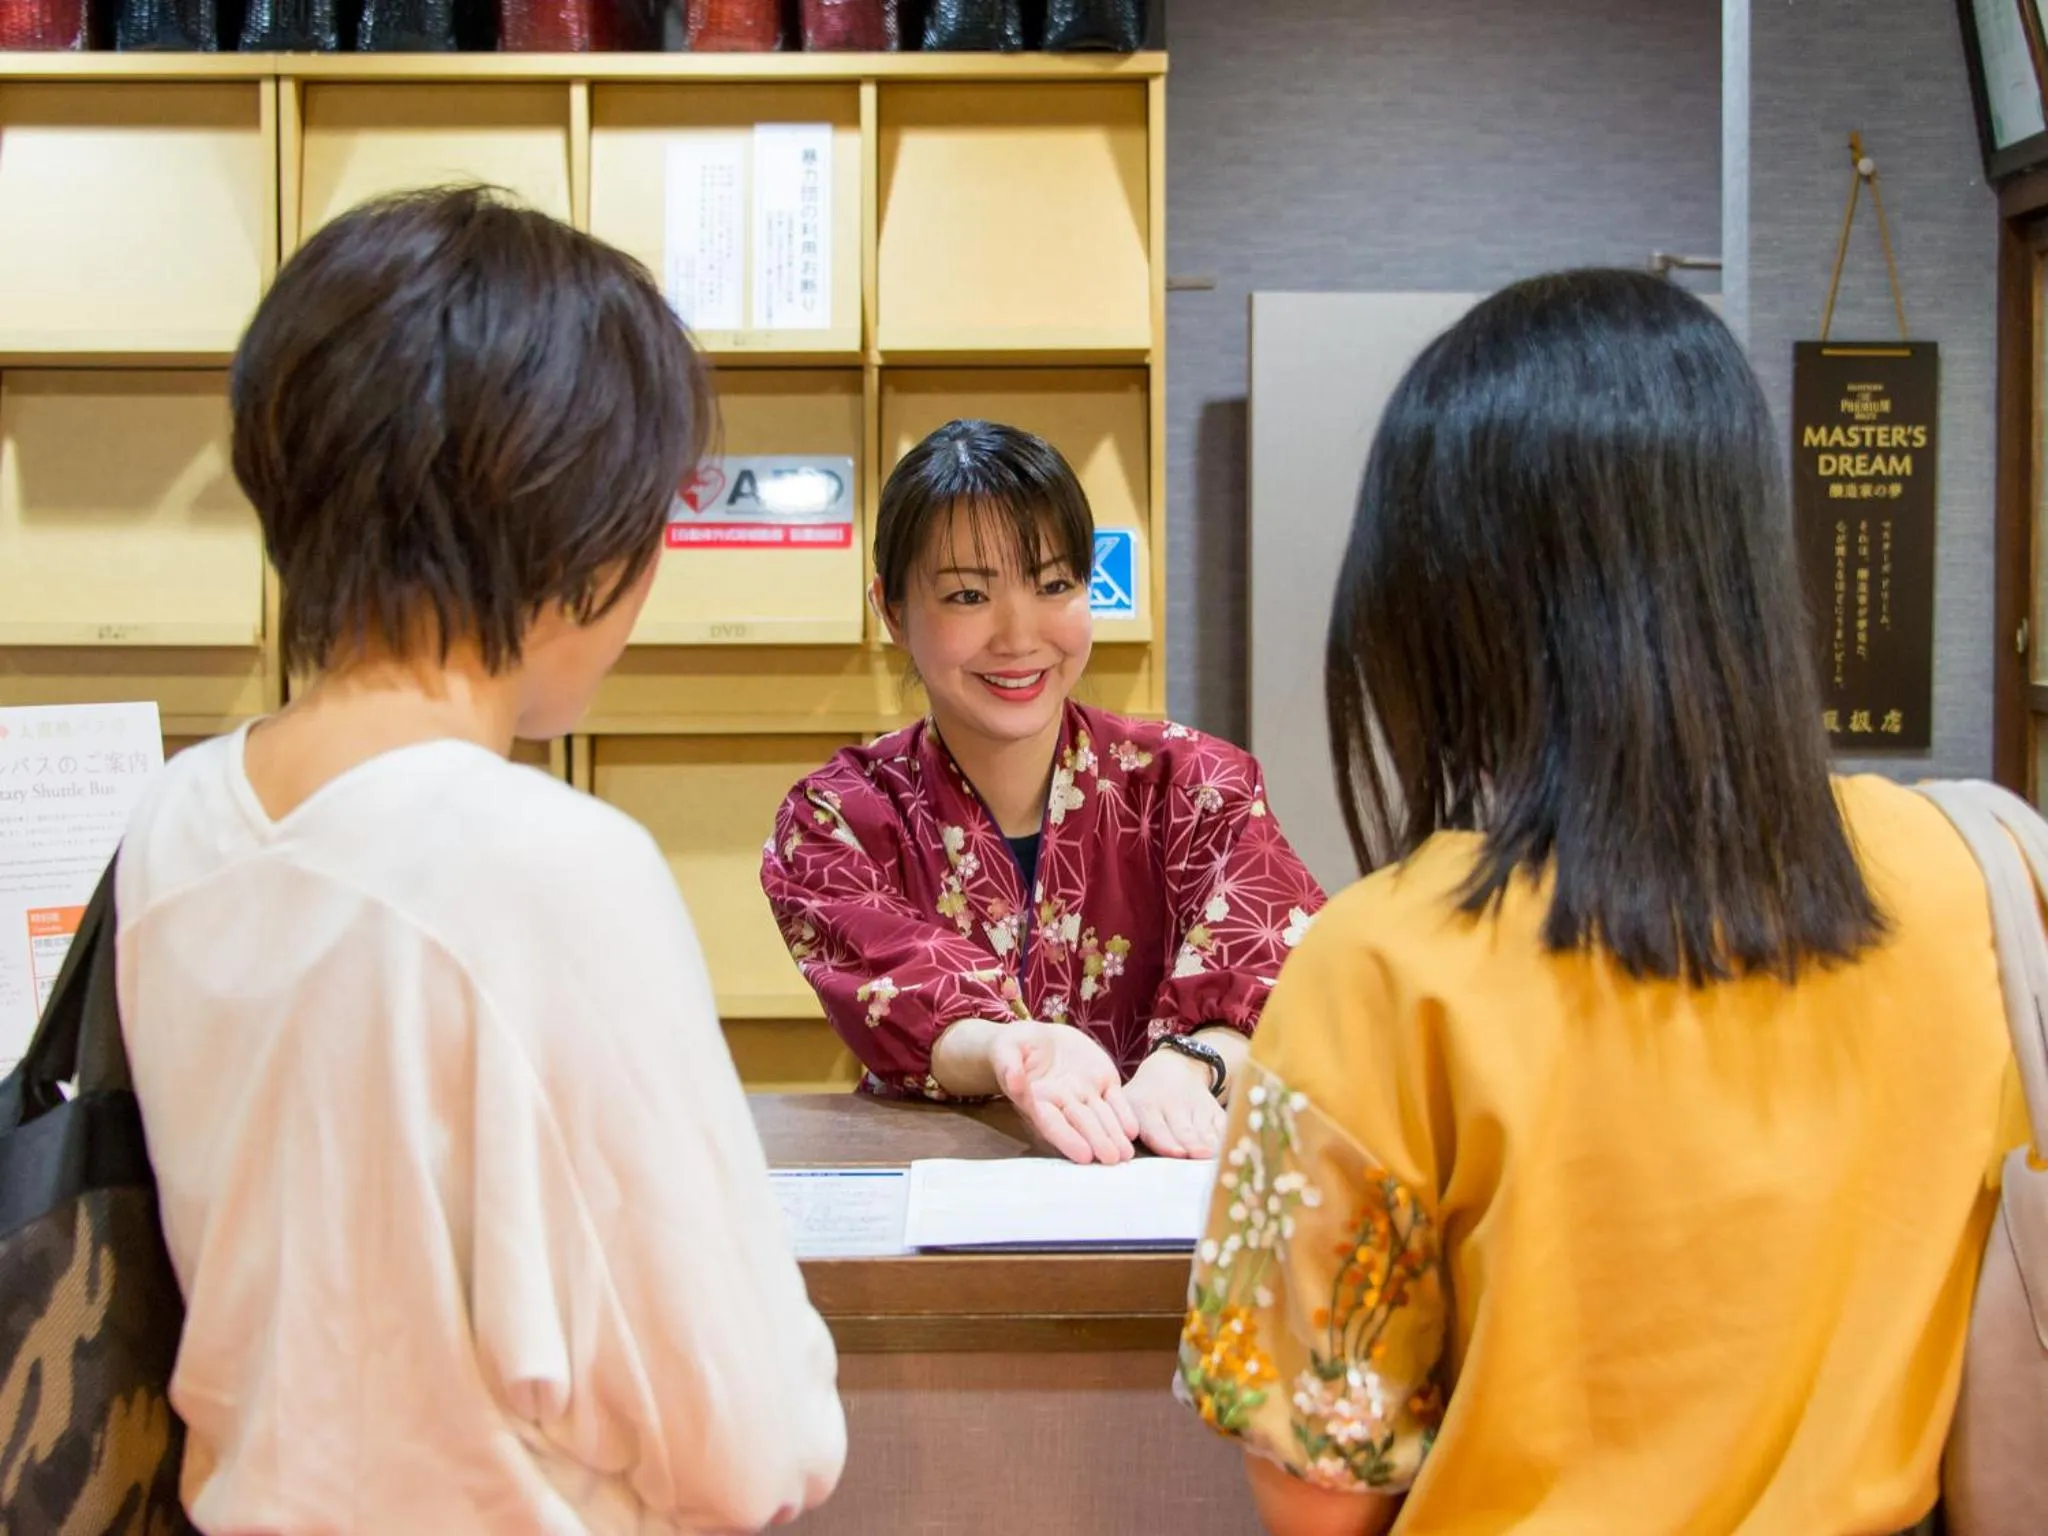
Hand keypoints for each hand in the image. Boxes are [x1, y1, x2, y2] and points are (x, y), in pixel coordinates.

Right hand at [989, 1022, 1138, 1163]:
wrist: (1040, 1038)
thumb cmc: (1015, 1047)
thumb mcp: (1007, 1051)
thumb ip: (1009, 1066)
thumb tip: (1012, 1080)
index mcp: (1037, 1101)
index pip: (1052, 1124)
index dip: (1067, 1139)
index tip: (1082, 1155)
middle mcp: (1064, 1103)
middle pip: (1082, 1125)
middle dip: (1097, 1141)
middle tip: (1112, 1159)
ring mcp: (1085, 1094)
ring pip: (1101, 1117)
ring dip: (1114, 1135)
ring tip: (1126, 1154)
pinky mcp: (1103, 1081)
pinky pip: (1115, 1100)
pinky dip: (1124, 1115)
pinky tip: (1133, 1130)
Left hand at [1124, 1046, 1226, 1158]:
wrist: (1172, 1069)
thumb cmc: (1143, 1099)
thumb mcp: (1126, 1103)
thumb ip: (1120, 1129)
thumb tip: (1115, 1156)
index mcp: (1146, 1107)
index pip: (1156, 1128)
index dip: (1166, 1141)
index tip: (1176, 1153)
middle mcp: (1173, 1107)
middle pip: (1184, 1132)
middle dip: (1191, 1145)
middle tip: (1197, 1156)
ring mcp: (1197, 1107)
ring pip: (1205, 1130)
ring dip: (1210, 1145)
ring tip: (1213, 1158)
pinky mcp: (1214, 1110)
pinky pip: (1223, 1125)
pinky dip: (1225, 1138)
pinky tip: (1226, 1151)